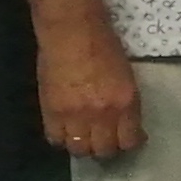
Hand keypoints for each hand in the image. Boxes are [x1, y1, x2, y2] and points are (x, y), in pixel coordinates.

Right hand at [35, 19, 141, 162]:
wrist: (72, 30)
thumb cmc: (103, 44)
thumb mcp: (125, 76)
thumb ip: (123, 102)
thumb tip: (124, 123)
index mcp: (126, 102)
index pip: (129, 141)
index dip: (128, 144)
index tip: (127, 140)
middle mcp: (103, 114)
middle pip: (104, 150)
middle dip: (106, 149)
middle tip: (104, 140)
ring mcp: (75, 115)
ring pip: (80, 150)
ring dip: (83, 146)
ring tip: (83, 137)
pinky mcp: (52, 111)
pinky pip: (55, 139)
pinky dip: (61, 138)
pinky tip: (65, 130)